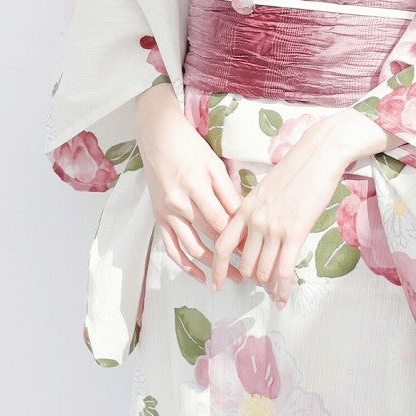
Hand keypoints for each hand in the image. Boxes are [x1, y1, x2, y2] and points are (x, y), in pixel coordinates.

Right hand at [134, 85, 244, 284]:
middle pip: (211, 237)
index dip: (241, 238)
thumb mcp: (214, 164)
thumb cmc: (190, 147)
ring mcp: (167, 213)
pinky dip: (185, 265)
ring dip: (213, 266)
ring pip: (192, 248)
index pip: (223, 222)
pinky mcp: (159, 218)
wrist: (157, 137)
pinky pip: (171, 248)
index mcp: (196, 186)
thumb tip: (246, 217)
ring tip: (233, 277)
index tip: (258, 248)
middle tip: (253, 268)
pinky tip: (201, 276)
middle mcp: (180, 203)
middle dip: (233, 254)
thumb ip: (228, 192)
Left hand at [211, 109, 398, 306]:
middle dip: (252, 278)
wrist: (319, 155)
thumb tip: (256, 234)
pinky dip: (283, 289)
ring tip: (275, 294)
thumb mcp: (266, 189)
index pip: (222, 244)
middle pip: (245, 263)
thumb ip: (256, 211)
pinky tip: (284, 298)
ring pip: (264, 271)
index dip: (217, 268)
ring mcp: (274, 228)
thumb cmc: (297, 169)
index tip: (215, 283)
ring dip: (269, 286)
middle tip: (262, 285)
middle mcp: (255, 220)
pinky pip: (284, 270)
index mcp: (245, 208)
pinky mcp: (294, 232)